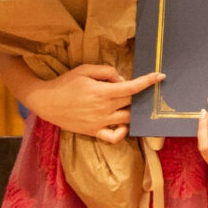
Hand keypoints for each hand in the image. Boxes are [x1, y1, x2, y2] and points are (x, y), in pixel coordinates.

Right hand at [23, 65, 164, 143]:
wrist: (47, 102)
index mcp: (102, 91)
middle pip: (132, 103)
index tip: (160, 77)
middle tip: (140, 90)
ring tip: (130, 105)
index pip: (132, 88)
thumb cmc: (66, 83)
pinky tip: (123, 124)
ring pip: (127, 119)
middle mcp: (104, 108)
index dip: (148, 82)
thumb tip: (122, 78)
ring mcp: (100, 122)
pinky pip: (115, 137)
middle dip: (140, 95)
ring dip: (133, 112)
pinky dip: (123, 132)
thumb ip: (106, 71)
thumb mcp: (85, 70)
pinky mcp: (94, 132)